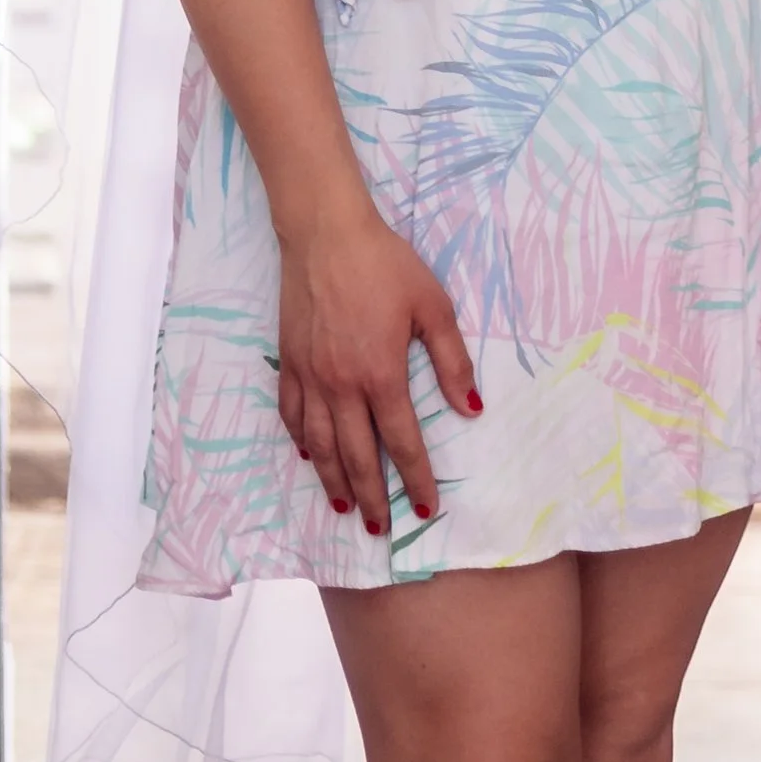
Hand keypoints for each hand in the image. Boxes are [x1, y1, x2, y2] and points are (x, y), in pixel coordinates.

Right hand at [276, 204, 478, 539]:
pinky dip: (301, 441)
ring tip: (343, 506)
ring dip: (332, 480)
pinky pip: (292, 414)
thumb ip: (452, 360)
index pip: (401, 442)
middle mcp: (341, 386)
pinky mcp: (289, 361)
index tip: (426, 508)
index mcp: (381, 375)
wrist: (326, 233)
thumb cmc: (385, 265)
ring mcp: (310, 376)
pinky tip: (309, 456)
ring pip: (319, 445)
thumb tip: (471, 408)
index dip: (416, 478)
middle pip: (356, 456)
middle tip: (379, 528)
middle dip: (370, 497)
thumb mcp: (433, 305)